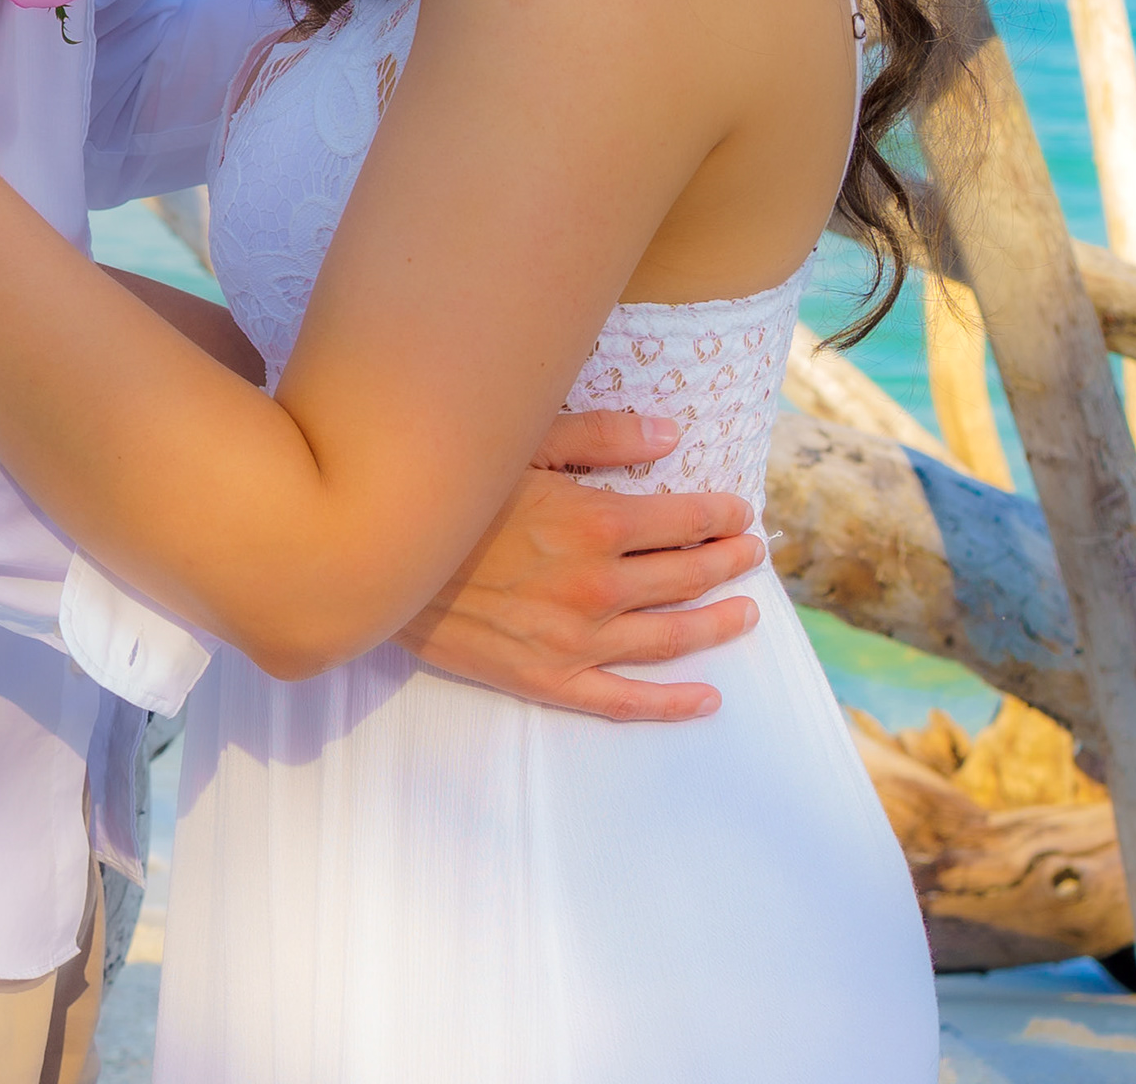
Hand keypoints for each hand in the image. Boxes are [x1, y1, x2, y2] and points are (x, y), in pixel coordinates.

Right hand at [394, 408, 763, 722]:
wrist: (382, 563)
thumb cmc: (453, 497)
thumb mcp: (524, 446)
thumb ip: (602, 437)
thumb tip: (672, 433)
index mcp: (596, 523)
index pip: (685, 520)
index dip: (720, 516)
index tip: (739, 513)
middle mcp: (598, 586)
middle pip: (687, 576)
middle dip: (728, 563)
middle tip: (752, 555)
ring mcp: (577, 640)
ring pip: (671, 636)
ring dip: (717, 624)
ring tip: (746, 613)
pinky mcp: (549, 680)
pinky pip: (624, 700)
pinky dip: (672, 703)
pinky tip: (708, 698)